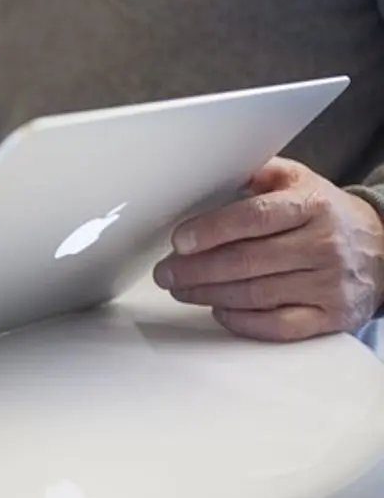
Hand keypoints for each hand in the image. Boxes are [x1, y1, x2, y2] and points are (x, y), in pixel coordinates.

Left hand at [153, 157, 383, 340]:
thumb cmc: (326, 213)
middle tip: (165, 272)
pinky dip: (243, 322)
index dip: (211, 230)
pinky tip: (218, 310)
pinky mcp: (331, 316)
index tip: (178, 241)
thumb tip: (211, 171)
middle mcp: (322, 245)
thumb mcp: (298, 180)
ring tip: (180, 288)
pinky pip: (279, 326)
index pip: (253, 218)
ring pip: (257, 295)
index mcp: (310, 206)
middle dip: (196, 269)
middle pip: (247, 261)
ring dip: (209, 294)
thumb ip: (256, 172)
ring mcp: (328, 284)